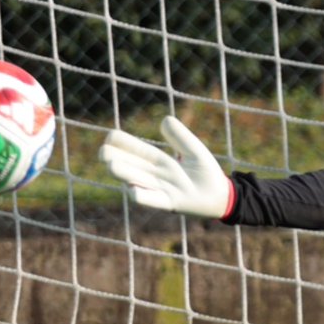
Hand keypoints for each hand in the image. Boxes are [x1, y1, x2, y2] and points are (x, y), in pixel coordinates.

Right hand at [100, 116, 233, 217]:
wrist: (222, 196)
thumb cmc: (206, 174)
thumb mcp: (194, 150)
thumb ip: (181, 137)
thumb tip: (164, 120)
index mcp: (161, 162)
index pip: (140, 151)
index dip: (126, 144)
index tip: (110, 136)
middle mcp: (157, 176)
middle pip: (134, 166)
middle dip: (117, 159)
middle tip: (102, 152)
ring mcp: (162, 190)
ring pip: (139, 181)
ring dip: (125, 174)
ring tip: (110, 165)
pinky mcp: (171, 203)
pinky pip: (154, 201)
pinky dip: (143, 196)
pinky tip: (132, 189)